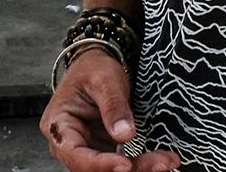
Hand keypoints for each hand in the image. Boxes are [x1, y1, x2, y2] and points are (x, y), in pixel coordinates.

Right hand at [40, 49, 179, 170]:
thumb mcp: (103, 80)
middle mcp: (69, 143)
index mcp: (59, 124)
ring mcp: (88, 149)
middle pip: (94, 168)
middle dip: (129, 169)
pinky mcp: (104, 151)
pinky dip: (142, 164)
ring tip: (166, 162)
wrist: (97, 64)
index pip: (74, 154)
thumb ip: (113, 106)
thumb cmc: (93, 68)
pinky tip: (162, 161)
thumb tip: (125, 134)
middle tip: (160, 164)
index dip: (99, 164)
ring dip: (140, 169)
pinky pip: (122, 165)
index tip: (125, 165)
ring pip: (111, 170)